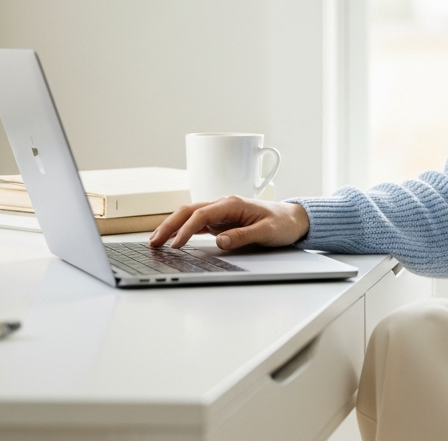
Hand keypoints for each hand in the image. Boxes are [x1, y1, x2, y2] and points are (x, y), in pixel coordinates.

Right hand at [148, 196, 310, 250]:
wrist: (294, 219)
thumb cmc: (282, 223)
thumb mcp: (267, 232)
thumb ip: (243, 236)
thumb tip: (220, 241)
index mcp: (232, 203)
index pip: (202, 215)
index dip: (187, 230)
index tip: (176, 244)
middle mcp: (223, 204)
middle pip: (189, 211)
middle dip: (169, 225)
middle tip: (153, 242)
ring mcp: (221, 212)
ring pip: (190, 215)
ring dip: (172, 226)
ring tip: (155, 241)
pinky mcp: (222, 220)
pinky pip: (197, 223)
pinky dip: (183, 230)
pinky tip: (173, 239)